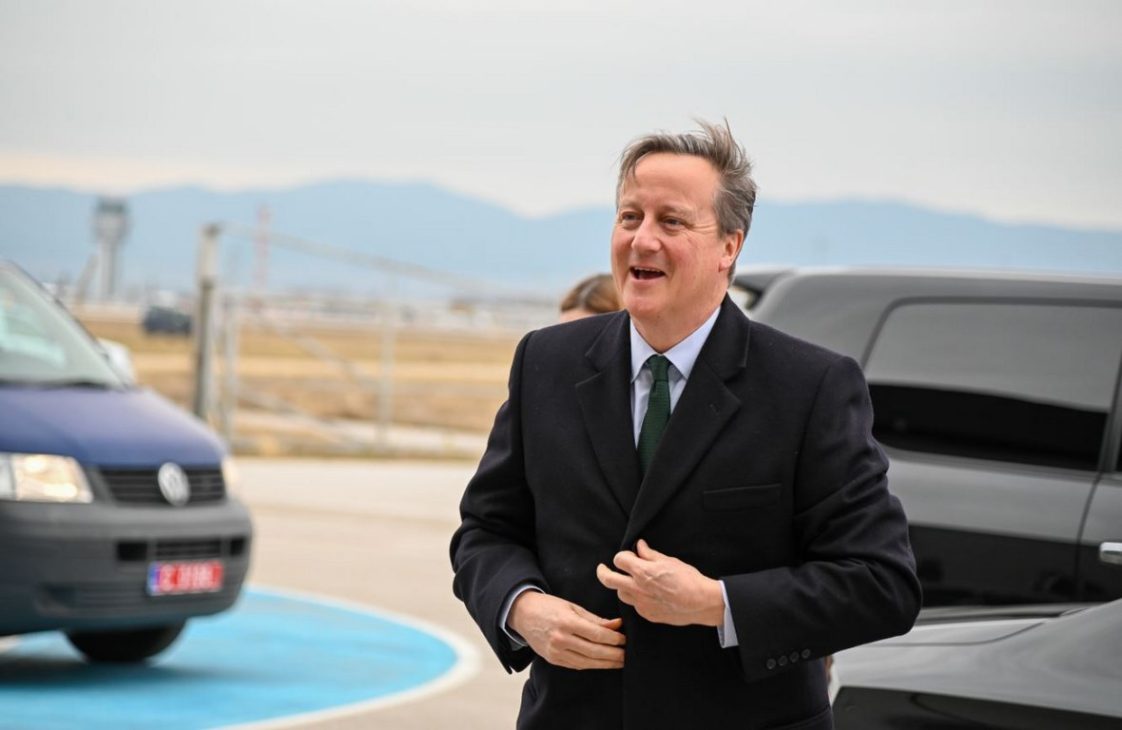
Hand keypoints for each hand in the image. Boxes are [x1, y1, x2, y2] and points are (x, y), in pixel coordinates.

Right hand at [508, 591, 625, 669]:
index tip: (625, 639)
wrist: (523, 614)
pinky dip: (591, 665)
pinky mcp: (553, 660)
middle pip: (594, 651)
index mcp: (567, 622)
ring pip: (587, 662)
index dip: (614, 639)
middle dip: (614, 654)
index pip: (597, 634)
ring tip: (619, 662)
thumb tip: (617, 625)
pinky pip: (577, 665)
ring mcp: (556, 652)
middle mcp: (561, 639)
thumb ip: (595, 619)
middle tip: (627, 654)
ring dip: (605, 663)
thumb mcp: (572, 607)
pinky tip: (602, 663)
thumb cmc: (549, 606)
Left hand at [596, 539, 723, 626]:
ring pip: (621, 594)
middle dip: (603, 572)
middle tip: (602, 569)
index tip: (626, 556)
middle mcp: (638, 588)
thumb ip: (650, 554)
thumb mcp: (669, 561)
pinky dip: (636, 598)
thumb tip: (639, 547)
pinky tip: (647, 595)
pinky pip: (634, 605)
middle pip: (608, 580)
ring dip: (622, 586)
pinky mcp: (647, 614)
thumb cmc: (688, 579)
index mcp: (642, 572)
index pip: (619, 560)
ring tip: (632, 583)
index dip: (622, 556)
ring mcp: (641, 604)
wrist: (701, 602)